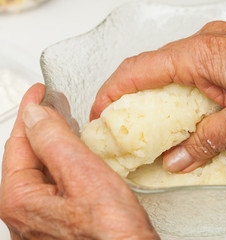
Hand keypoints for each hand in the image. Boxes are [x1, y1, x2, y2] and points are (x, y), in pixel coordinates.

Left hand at [0, 84, 158, 239]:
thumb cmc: (111, 231)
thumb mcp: (82, 174)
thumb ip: (54, 140)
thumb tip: (35, 115)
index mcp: (19, 200)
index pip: (18, 142)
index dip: (30, 111)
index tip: (39, 92)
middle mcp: (23, 213)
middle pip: (27, 157)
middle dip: (40, 126)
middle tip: (53, 104)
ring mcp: (40, 221)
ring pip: (40, 171)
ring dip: (52, 144)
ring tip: (64, 124)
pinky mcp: (58, 224)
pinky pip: (51, 185)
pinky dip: (61, 164)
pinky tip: (73, 156)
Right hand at [90, 21, 225, 172]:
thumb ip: (203, 143)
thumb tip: (179, 158)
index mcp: (201, 55)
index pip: (139, 70)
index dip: (114, 91)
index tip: (101, 110)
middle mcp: (208, 42)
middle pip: (153, 65)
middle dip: (133, 93)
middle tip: (123, 119)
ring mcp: (222, 43)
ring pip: (175, 65)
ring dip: (161, 90)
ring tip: (154, 119)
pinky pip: (197, 65)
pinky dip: (185, 86)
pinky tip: (189, 106)